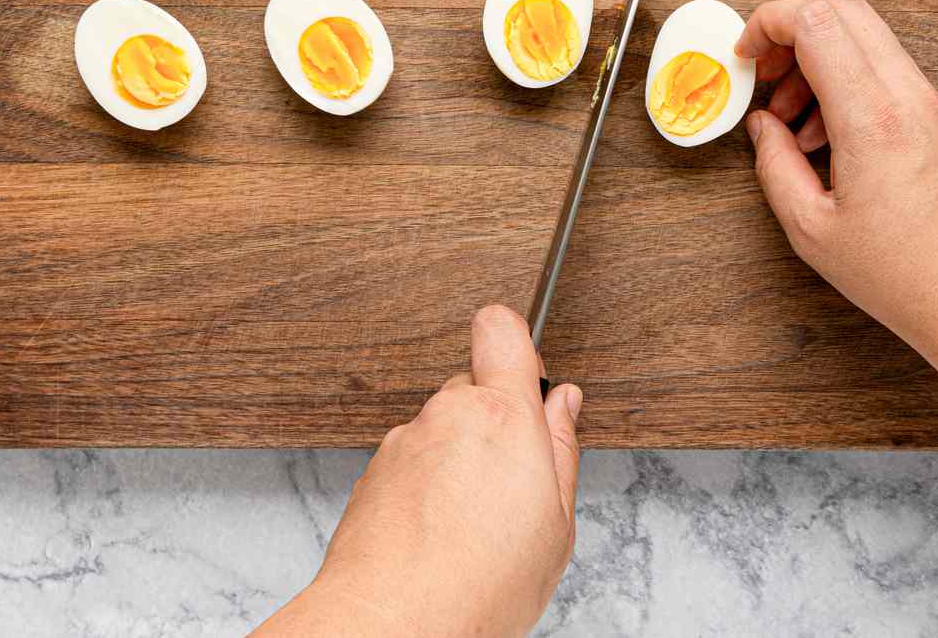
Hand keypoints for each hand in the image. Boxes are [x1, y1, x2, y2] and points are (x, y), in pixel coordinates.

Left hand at [257, 305, 581, 637]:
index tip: (527, 373)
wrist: (391, 623)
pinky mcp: (374, 471)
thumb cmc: (476, 584)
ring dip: (456, 459)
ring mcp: (405, 441)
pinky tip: (438, 533)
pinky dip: (425, 487)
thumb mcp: (555, 525)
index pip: (501, 329)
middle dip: (493, 422)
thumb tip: (564, 405)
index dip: (515, 342)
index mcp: (502, 417)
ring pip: (441, 429)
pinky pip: (411, 461)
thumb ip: (561, 450)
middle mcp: (447, 416)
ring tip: (470, 522)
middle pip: (473, 388)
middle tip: (509, 481)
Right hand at [736, 0, 937, 357]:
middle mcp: (909, 97)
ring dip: (819, 61)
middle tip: (766, 76)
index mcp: (872, 118)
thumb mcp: (812, 229)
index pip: (816, 20)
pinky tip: (831, 140)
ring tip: (796, 125)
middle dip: (790, 29)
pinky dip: (849, 84)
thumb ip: (775, 165)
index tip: (745, 56)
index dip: (767, 23)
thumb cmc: (906, 277)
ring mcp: (933, 104)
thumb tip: (761, 127)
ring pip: (867, 37)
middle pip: (844, 7)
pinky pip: (888, 71)